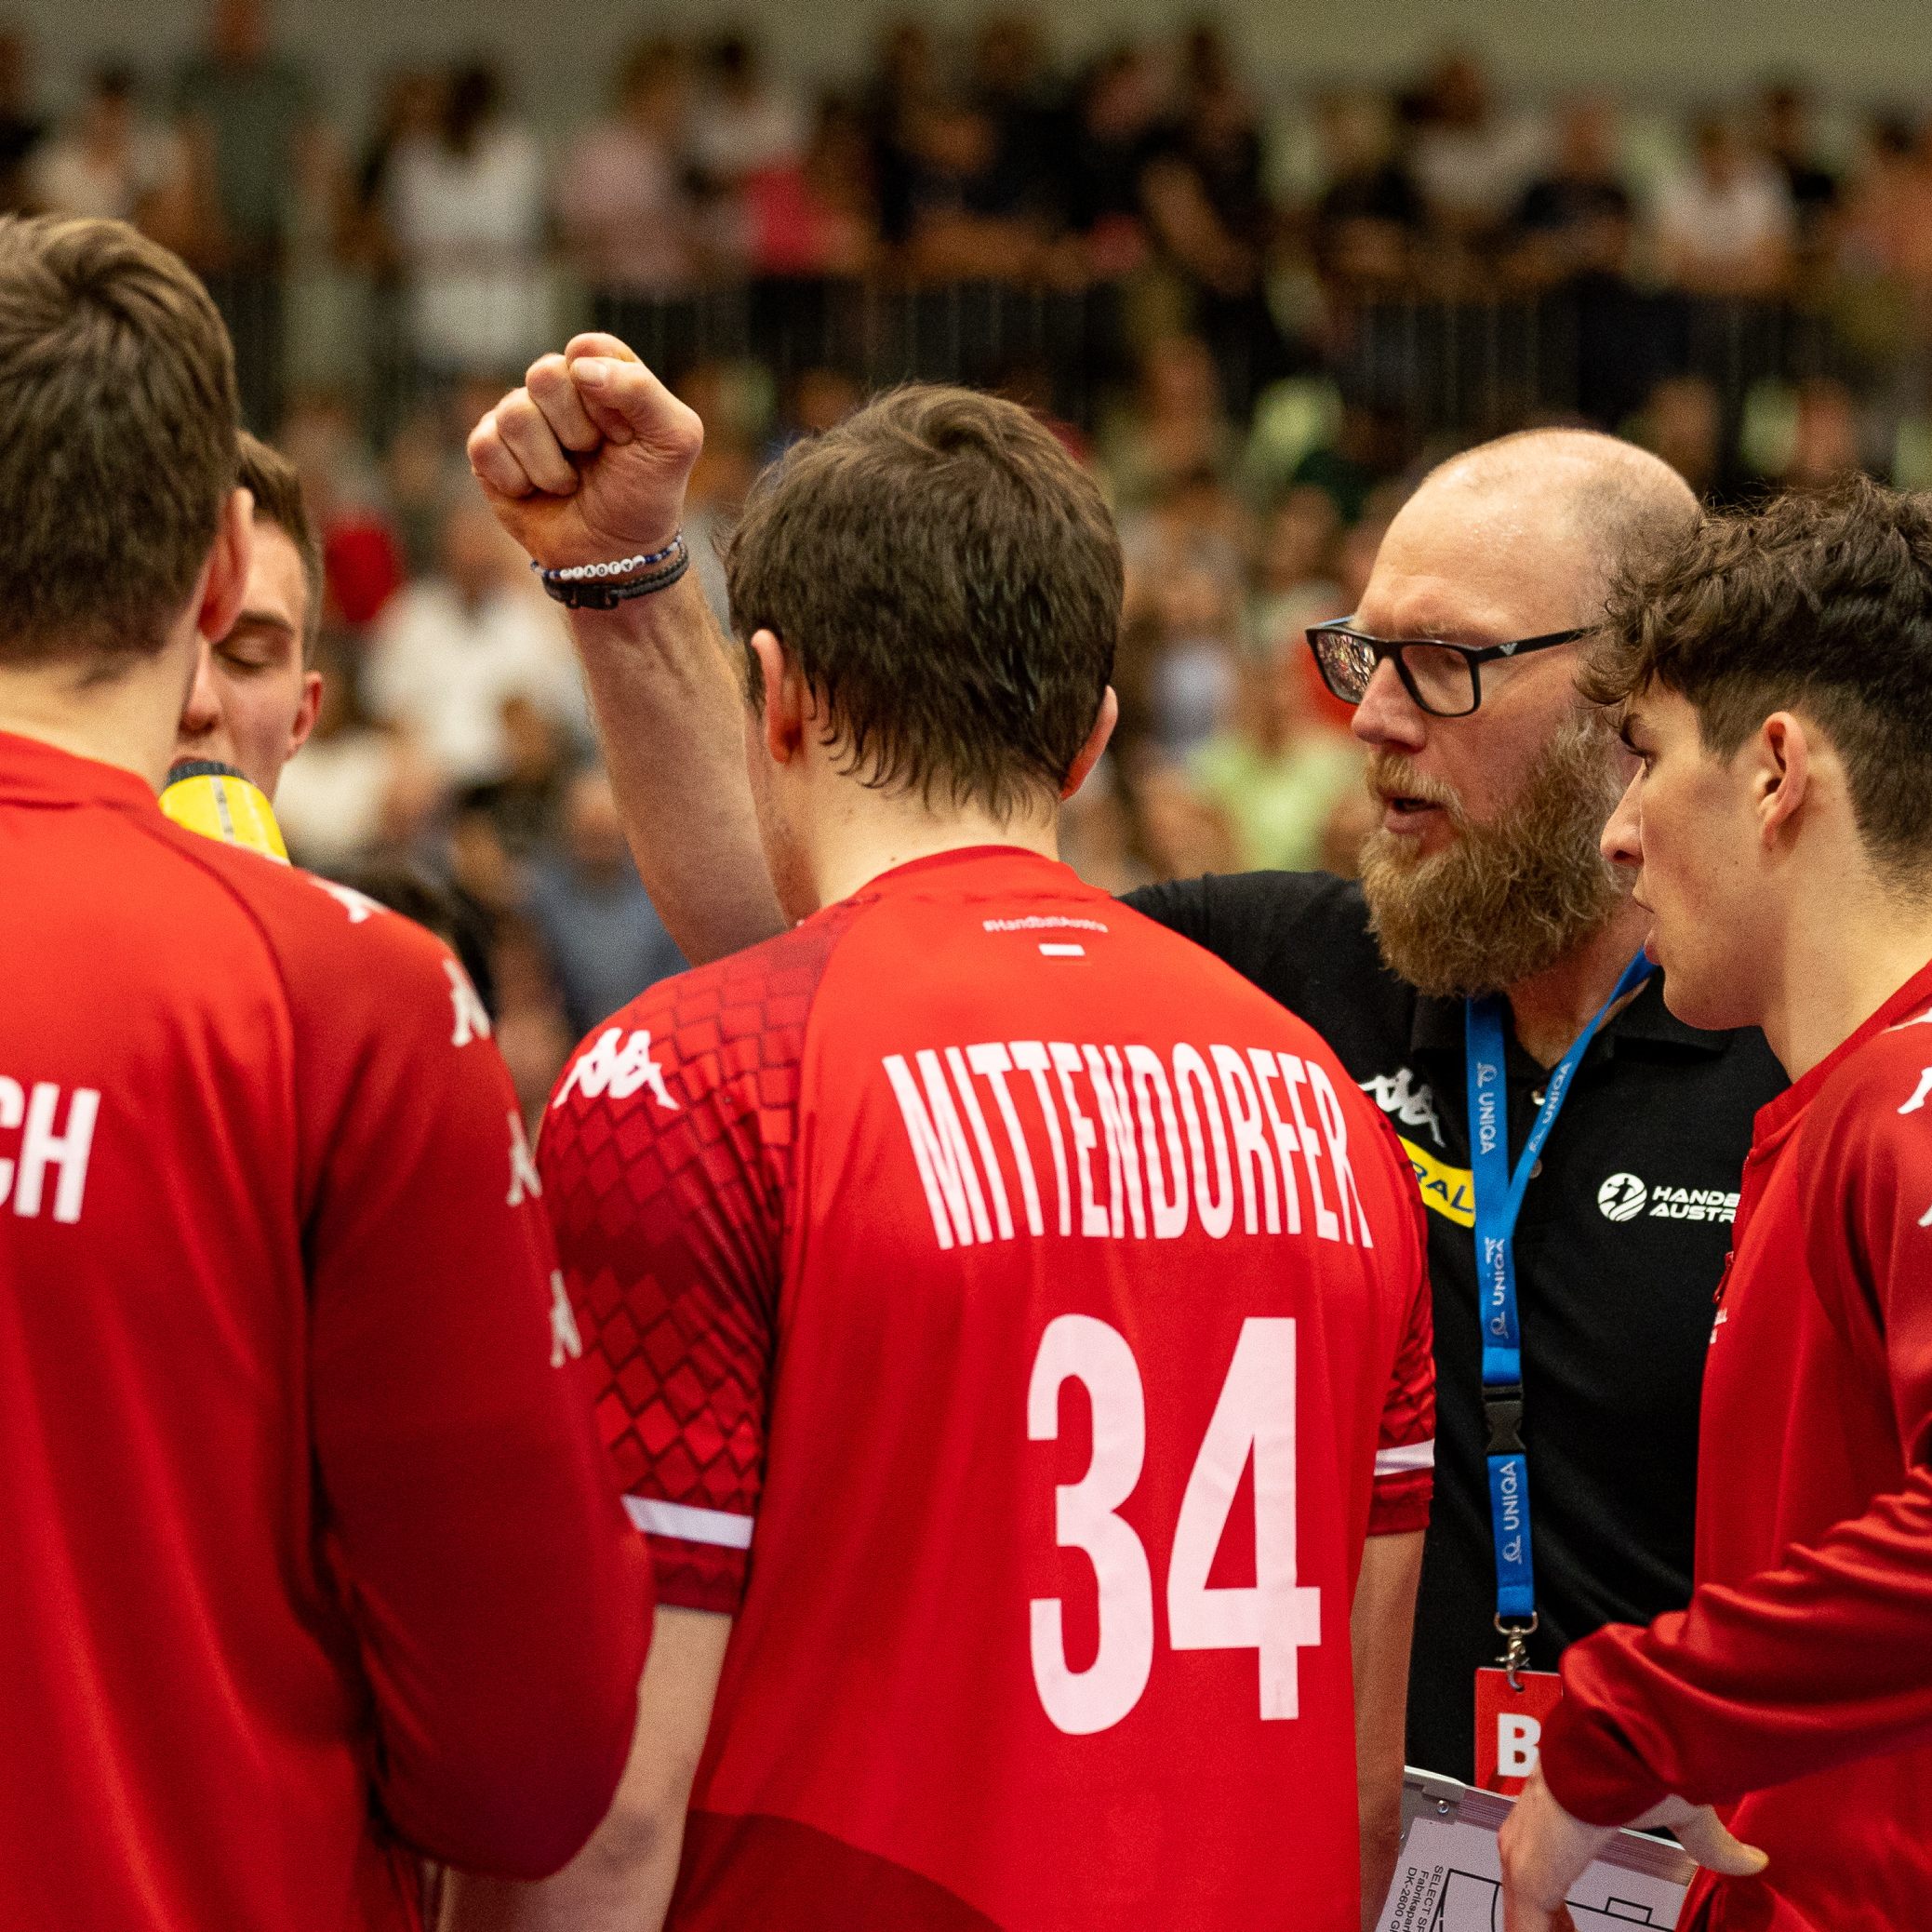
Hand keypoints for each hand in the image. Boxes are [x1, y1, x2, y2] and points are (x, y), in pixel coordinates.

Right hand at [467, 333, 703, 574]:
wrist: (614, 555)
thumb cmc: (646, 494)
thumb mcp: (674, 441)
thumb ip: (643, 391)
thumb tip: (579, 368)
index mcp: (603, 373)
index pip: (586, 351)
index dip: (605, 397)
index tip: (624, 435)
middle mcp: (558, 387)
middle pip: (544, 374)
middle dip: (576, 431)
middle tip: (593, 457)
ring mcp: (520, 416)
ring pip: (514, 414)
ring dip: (550, 467)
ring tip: (569, 484)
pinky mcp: (489, 449)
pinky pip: (484, 445)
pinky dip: (517, 481)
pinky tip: (535, 492)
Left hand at [1499, 1771, 1766, 1931]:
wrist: (1629, 1729)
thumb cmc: (1648, 1747)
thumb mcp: (1684, 1804)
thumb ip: (1710, 1841)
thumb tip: (1750, 1859)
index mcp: (1565, 1793)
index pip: (1542, 1846)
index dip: (1548, 1885)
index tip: (1562, 1916)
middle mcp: (1538, 1809)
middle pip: (1524, 1870)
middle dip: (1540, 1908)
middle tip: (1561, 1931)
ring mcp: (1528, 1836)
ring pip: (1522, 1895)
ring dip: (1536, 1923)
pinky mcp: (1532, 1864)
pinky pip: (1526, 1915)